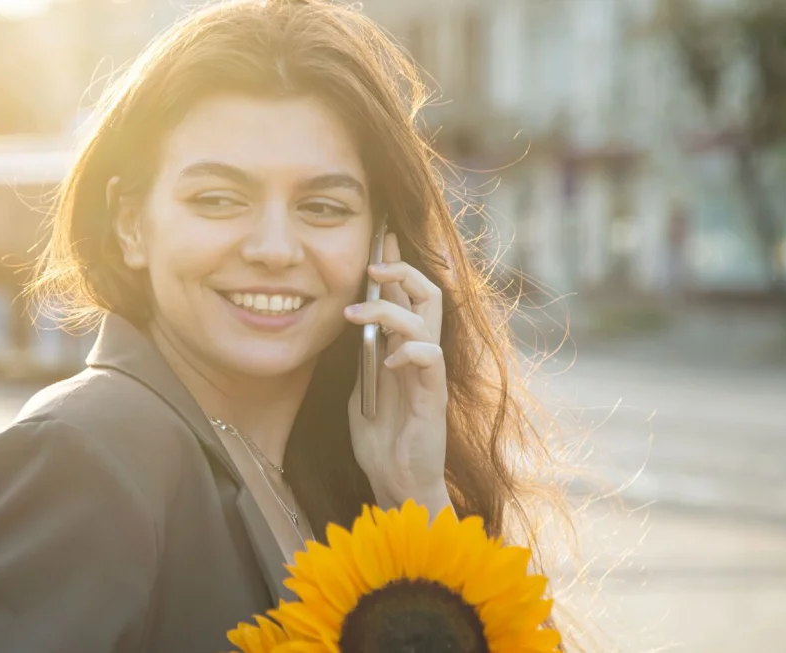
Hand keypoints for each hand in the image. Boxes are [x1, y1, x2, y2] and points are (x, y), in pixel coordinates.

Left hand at [345, 232, 451, 513]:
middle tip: (372, 269)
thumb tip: (353, 323)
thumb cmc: (381, 439)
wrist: (397, 481)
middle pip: (428, 294)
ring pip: (427, 319)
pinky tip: (388, 360)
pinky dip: (409, 351)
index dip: (396, 265)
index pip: (407, 296)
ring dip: (390, 309)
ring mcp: (429, 374)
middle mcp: (421, 355)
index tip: (381, 236)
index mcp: (404, 350)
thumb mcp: (364, 388)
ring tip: (356, 314)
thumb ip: (364, 356)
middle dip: (402, 272)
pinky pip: (430, 359)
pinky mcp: (432, 396)